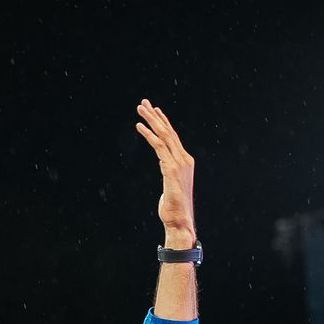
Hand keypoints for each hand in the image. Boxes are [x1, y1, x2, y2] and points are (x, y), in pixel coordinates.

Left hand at [135, 100, 195, 244]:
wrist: (179, 220)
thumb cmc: (173, 207)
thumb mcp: (171, 185)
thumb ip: (169, 174)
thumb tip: (166, 173)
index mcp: (185, 161)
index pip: (173, 137)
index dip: (163, 122)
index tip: (155, 110)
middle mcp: (184, 159)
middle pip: (168, 131)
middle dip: (155, 116)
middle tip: (144, 103)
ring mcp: (179, 163)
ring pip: (164, 135)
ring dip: (151, 120)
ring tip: (140, 108)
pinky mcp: (171, 169)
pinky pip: (158, 147)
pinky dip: (149, 135)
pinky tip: (139, 126)